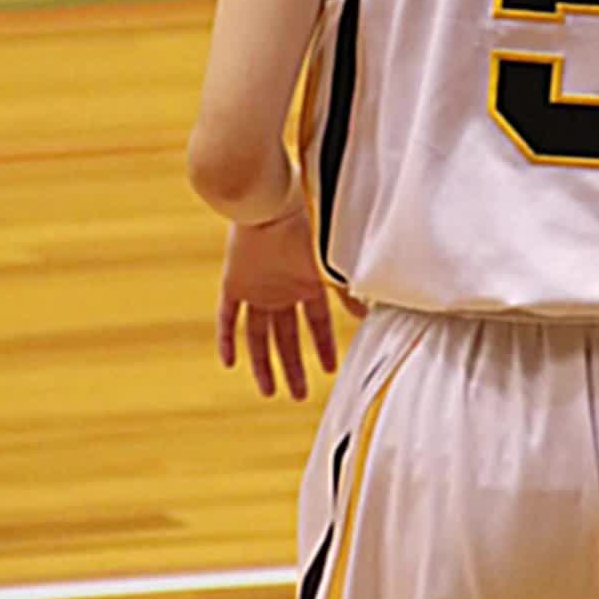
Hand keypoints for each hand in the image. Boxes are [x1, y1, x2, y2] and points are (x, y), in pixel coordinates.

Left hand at [217, 194, 338, 400]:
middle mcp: (281, 289)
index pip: (317, 323)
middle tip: (299, 395)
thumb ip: (350, 291)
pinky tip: (229, 364)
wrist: (270, 202)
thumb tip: (372, 314)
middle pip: (286, 336)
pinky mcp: (232, 282)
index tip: (331, 371)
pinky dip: (227, 340)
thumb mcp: (332, 265)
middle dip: (293, 366)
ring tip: (271, 392)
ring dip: (263, 363)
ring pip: (258, 335)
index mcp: (307, 283)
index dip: (323, 347)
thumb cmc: (308, 226)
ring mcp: (256, 287)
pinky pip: (226, 317)